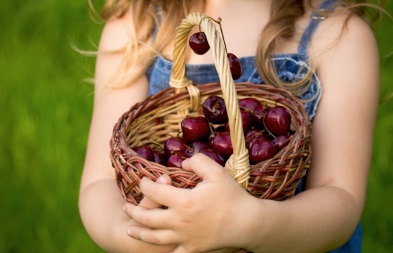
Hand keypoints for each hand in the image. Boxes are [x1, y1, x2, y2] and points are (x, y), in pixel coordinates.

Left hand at [123, 154, 259, 252]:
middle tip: (126, 207)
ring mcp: (184, 237)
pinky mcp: (192, 249)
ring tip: (130, 230)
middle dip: (134, 211)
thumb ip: (197, 162)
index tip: (142, 180)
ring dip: (139, 233)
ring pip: (154, 237)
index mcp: (183, 201)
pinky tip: (155, 250)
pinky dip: (161, 252)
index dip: (144, 184)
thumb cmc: (232, 196)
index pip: (154, 191)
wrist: (247, 223)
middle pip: (148, 218)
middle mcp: (179, 221)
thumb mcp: (216, 172)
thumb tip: (180, 163)